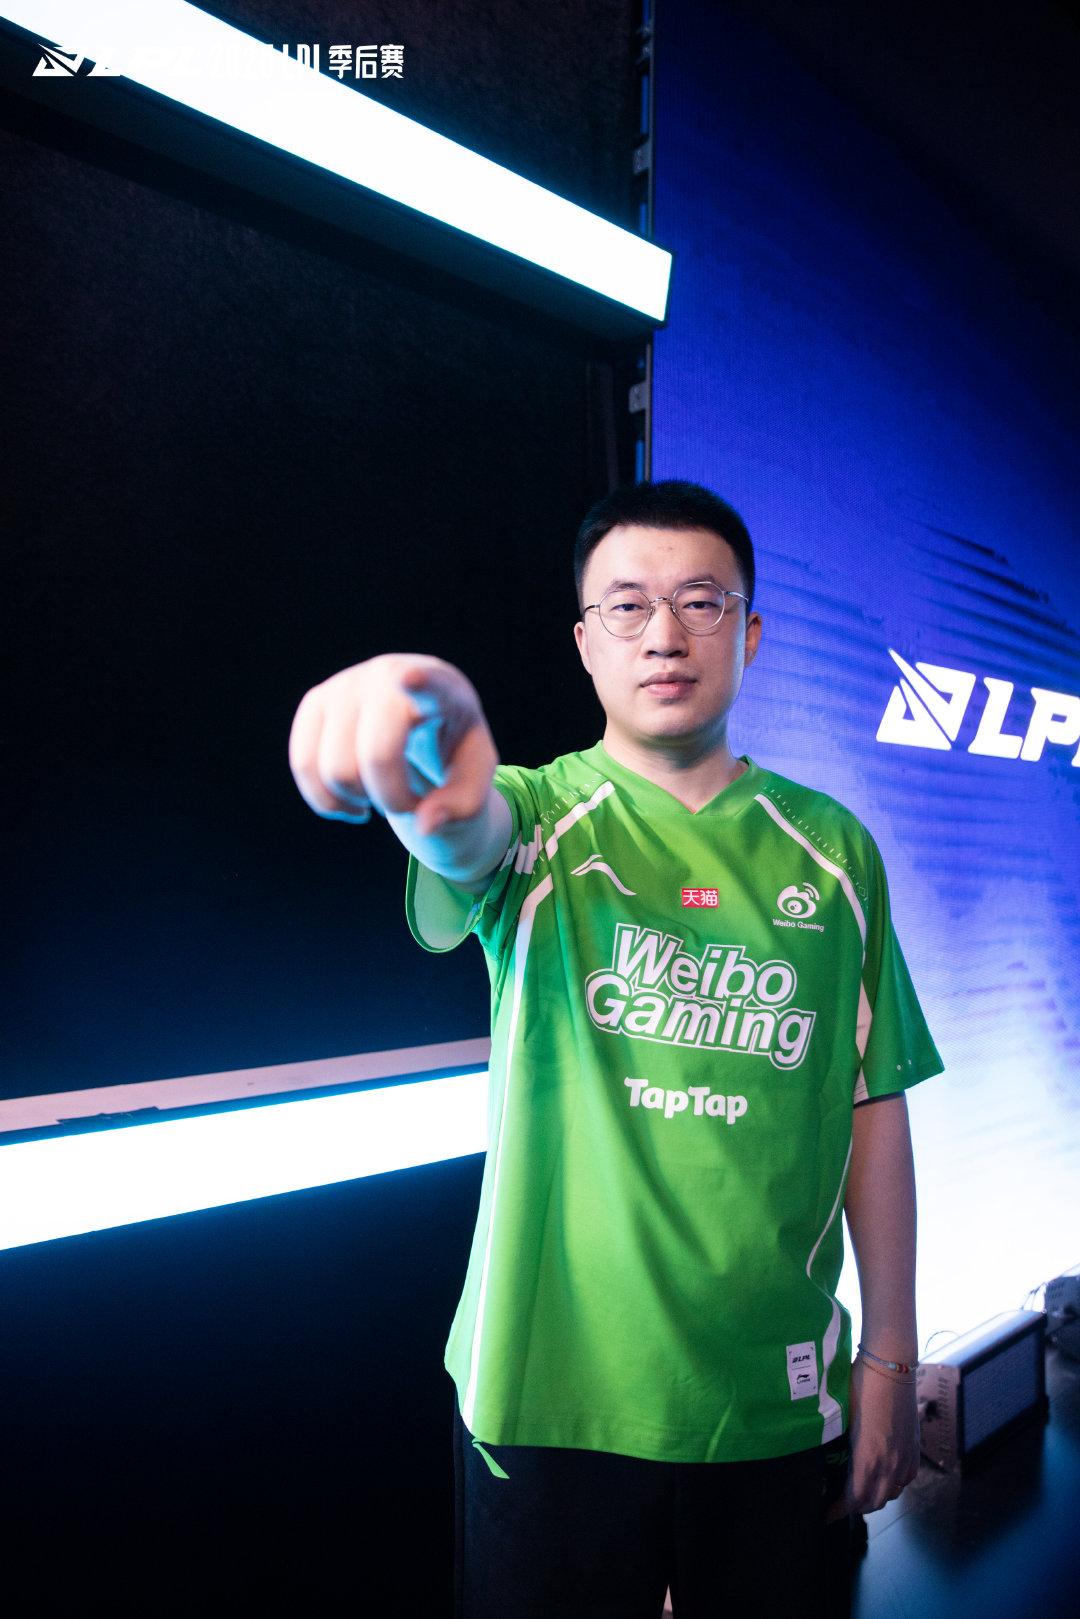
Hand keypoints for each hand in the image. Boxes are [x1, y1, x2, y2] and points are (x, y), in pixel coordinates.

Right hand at [288, 654, 496, 837]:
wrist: (420, 721)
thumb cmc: (453, 751)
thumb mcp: (473, 780)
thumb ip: (460, 807)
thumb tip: (425, 825)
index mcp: (442, 688)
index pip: (430, 682)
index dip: (419, 682)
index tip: (411, 679)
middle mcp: (389, 674)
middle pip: (376, 754)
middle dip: (392, 798)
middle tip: (411, 803)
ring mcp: (346, 684)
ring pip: (334, 767)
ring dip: (358, 801)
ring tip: (383, 797)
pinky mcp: (316, 701)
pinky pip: (303, 763)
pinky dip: (326, 800)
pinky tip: (353, 804)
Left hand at [825, 1356, 919, 1521]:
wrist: (891, 1365)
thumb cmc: (861, 1386)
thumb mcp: (842, 1417)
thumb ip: (839, 1445)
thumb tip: (826, 1460)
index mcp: (868, 1458)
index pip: (853, 1500)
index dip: (838, 1510)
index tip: (825, 1513)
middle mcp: (890, 1464)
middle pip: (873, 1503)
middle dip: (854, 1507)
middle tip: (838, 1503)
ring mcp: (905, 1457)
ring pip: (891, 1493)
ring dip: (874, 1498)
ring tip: (858, 1492)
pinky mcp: (914, 1448)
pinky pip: (905, 1480)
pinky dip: (892, 1486)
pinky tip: (882, 1478)